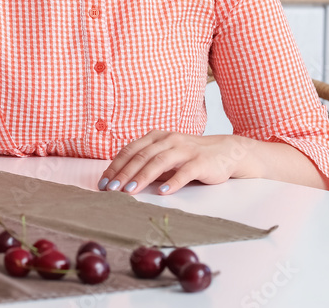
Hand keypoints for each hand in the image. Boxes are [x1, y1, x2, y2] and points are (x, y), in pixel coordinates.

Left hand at [99, 131, 247, 195]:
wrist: (224, 152)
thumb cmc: (189, 156)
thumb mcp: (165, 156)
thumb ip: (146, 163)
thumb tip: (119, 178)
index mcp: (156, 136)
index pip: (130, 150)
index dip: (115, 166)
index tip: (103, 182)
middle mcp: (169, 139)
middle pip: (141, 156)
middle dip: (124, 173)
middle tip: (111, 189)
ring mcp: (185, 149)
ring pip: (159, 162)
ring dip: (142, 177)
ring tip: (130, 191)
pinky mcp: (200, 162)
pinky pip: (184, 172)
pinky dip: (172, 182)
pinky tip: (162, 192)